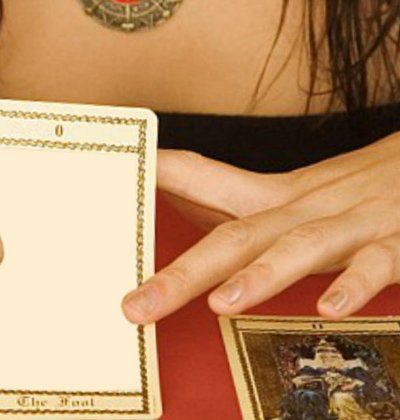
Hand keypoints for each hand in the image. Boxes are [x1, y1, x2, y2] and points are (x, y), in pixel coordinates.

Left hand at [122, 134, 399, 322]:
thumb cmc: (354, 191)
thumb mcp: (291, 194)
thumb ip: (235, 203)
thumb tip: (170, 193)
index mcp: (275, 198)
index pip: (206, 179)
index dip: (162, 175)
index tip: (115, 178)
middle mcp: (303, 209)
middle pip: (235, 236)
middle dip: (183, 274)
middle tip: (136, 306)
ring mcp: (349, 226)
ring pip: (298, 248)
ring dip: (260, 275)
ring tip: (221, 303)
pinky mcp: (395, 244)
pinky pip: (375, 265)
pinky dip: (354, 286)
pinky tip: (332, 308)